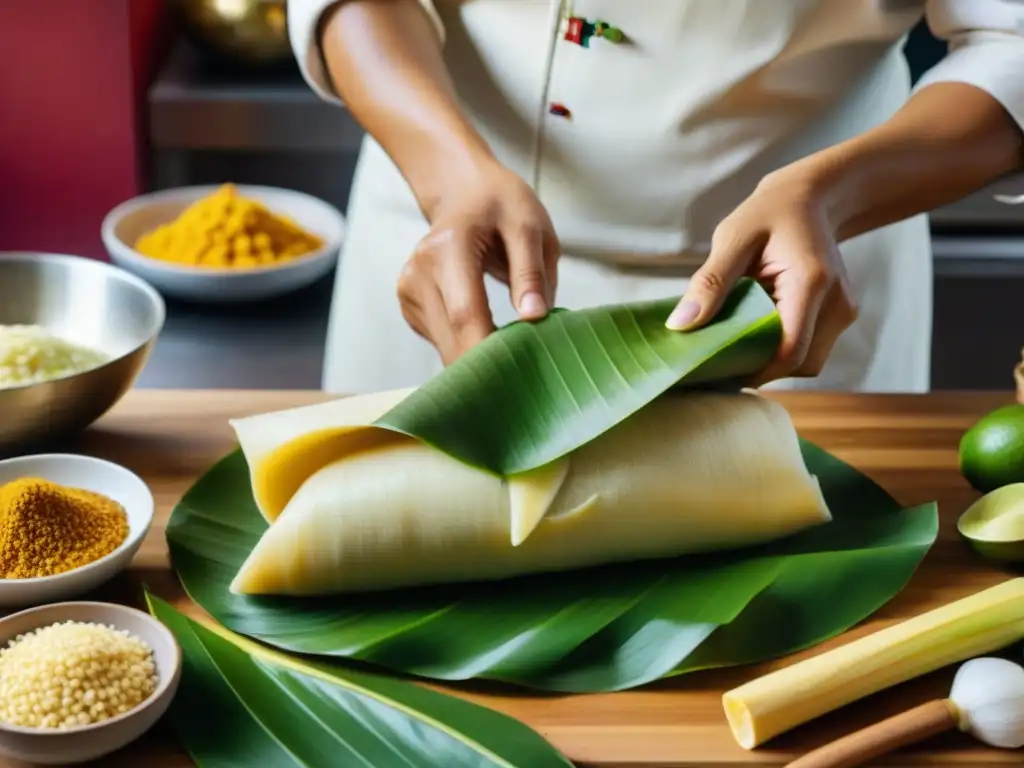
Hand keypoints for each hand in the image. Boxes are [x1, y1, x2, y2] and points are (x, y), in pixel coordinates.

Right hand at [397, 161, 559, 364]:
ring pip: (445, 347)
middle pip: (452, 338)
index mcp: (448, 248)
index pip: (465, 313)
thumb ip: (531, 272)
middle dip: (488, 366)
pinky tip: (487, 336)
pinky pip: (441, 341)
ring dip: (478, 361)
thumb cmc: (501, 206)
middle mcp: (418, 271)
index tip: (520, 377)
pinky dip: (466, 347)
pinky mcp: (409, 305)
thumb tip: (535, 317)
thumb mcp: (529, 226)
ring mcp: (408, 290)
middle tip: (526, 381)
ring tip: (512, 354)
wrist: (462, 191)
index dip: (489, 352)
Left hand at [666, 169, 857, 386]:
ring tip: (738, 342)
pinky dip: (783, 349)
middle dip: (761, 368)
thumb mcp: (733, 237)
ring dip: (773, 361)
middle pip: (801, 364)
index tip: (718, 371)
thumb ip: (710, 282)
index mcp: (811, 282)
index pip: (790, 351)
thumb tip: (680, 325)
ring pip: (808, 362)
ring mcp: (843, 311)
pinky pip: (811, 348)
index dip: (755, 371)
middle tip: (721, 359)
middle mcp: (837, 303)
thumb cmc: (770, 212)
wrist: (812, 198)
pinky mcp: (840, 315)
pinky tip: (757, 332)